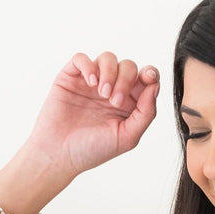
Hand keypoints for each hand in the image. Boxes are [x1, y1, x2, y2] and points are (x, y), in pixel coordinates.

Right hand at [24, 51, 160, 179]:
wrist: (59, 155)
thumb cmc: (93, 150)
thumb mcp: (127, 137)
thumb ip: (146, 113)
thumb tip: (154, 86)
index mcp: (128, 105)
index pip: (144, 80)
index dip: (150, 74)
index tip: (149, 77)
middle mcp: (111, 90)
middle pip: (128, 67)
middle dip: (126, 80)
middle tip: (115, 101)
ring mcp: (91, 83)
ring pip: (108, 58)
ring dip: (109, 73)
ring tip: (102, 94)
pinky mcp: (71, 78)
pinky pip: (81, 58)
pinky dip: (88, 66)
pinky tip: (90, 83)